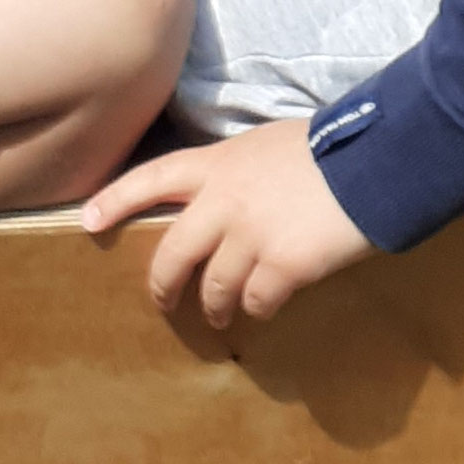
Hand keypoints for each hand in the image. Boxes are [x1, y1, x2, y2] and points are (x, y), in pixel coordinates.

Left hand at [81, 116, 372, 324]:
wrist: (376, 161)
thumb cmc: (331, 148)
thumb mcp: (269, 145)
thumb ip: (240, 171)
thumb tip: (233, 199)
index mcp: (219, 163)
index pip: (151, 178)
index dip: (116, 199)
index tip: (87, 219)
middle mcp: (224, 201)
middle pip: (174, 253)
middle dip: (163, 285)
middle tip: (164, 302)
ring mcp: (251, 236)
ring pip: (214, 288)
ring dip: (215, 308)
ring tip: (222, 318)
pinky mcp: (282, 266)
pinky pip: (256, 302)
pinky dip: (258, 309)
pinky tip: (265, 308)